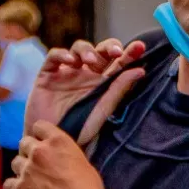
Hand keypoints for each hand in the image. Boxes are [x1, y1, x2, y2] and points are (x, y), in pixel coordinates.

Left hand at [4, 121, 110, 188]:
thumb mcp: (81, 161)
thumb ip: (64, 154)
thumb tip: (57, 158)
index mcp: (58, 141)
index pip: (39, 126)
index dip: (40, 136)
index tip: (42, 144)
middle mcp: (39, 151)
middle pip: (24, 143)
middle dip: (29, 153)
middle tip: (37, 166)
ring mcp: (27, 170)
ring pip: (15, 163)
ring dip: (22, 170)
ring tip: (32, 182)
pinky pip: (8, 184)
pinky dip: (14, 188)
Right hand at [27, 38, 146, 145]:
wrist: (50, 142)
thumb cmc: (79, 131)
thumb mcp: (102, 111)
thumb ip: (119, 90)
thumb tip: (140, 70)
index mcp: (103, 83)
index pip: (118, 63)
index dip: (129, 53)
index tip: (139, 47)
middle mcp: (87, 75)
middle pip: (100, 51)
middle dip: (109, 46)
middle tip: (115, 52)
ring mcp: (67, 73)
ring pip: (79, 48)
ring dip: (87, 49)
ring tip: (90, 60)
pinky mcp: (48, 75)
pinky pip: (54, 57)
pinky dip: (62, 54)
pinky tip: (70, 61)